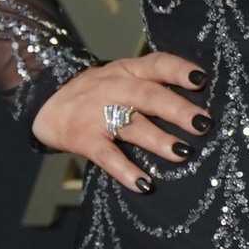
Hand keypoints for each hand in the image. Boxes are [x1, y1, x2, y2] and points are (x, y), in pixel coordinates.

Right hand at [31, 53, 211, 193]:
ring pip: (132, 126)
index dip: (178, 70)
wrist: (46, 104)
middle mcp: (114, 89)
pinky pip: (107, 156)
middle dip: (177, 109)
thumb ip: (152, 84)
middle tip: (203, 123)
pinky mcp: (84, 140)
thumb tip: (198, 105)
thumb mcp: (121, 77)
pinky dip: (125, 171)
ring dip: (158, 139)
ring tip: (182, 153)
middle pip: (149, 97)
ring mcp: (98, 114)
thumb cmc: (98, 93)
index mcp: (128, 71)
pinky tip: (144, 184)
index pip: (156, 64)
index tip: (201, 79)